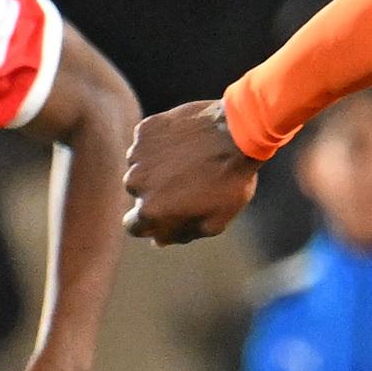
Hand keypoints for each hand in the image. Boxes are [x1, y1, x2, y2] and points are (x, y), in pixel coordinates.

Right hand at [122, 100, 259, 245]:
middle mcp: (136, 183)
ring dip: (156, 167)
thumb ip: (182, 233)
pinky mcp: (145, 130)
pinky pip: (146, 142)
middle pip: (138, 194)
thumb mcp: (214, 221)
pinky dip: (160, 144)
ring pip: (140, 167)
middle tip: (186, 182)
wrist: (238, 134)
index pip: (133, 226)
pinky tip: (185, 142)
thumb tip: (159, 240)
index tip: (167, 213)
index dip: (151, 222)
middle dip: (156, 192)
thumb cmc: (230, 181)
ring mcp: (138, 154)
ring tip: (187, 161)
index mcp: (150, 211)